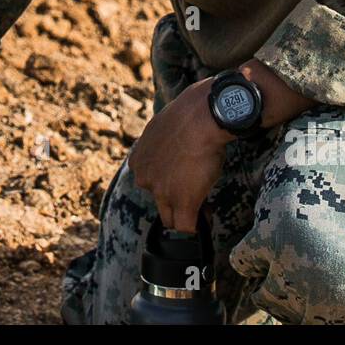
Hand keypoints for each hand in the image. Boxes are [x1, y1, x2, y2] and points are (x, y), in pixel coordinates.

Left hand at [128, 75, 233, 231]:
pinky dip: (196, 227)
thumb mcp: (163, 128)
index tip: (183, 180)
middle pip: (159, 202)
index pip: (149, 182)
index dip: (168, 184)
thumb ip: (163, 145)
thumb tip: (176, 148)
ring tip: (203, 208)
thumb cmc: (187, 116)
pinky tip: (206, 219)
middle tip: (195, 193)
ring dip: (185, 216)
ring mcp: (162, 193)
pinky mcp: (182, 202)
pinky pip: (186, 227)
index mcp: (138, 161)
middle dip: (176, 201)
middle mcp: (144, 179)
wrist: (199, 118)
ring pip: (170, 219)